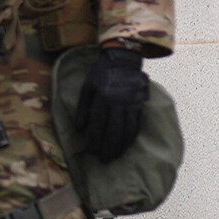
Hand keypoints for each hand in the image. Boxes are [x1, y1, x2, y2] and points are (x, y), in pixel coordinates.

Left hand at [75, 46, 151, 162]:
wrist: (123, 58)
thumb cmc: (101, 73)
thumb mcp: (87, 87)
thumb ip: (83, 108)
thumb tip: (79, 130)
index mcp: (102, 97)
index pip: (97, 124)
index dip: (94, 140)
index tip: (91, 152)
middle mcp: (117, 101)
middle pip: (113, 131)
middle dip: (108, 148)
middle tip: (103, 160)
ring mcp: (130, 103)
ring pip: (126, 130)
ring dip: (120, 146)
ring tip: (114, 157)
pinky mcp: (139, 104)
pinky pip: (136, 124)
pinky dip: (131, 137)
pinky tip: (126, 145)